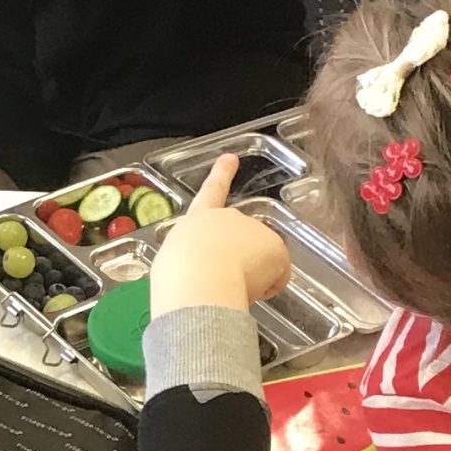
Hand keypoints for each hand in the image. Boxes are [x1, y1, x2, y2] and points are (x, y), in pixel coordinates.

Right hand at [149, 154, 291, 315]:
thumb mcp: (174, 261)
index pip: (212, 190)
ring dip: (250, 276)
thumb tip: (206, 274)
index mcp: (200, 218)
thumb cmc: (179, 275)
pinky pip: (277, 277)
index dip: (221, 173)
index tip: (230, 158)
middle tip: (222, 281)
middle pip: (240, 238)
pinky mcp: (277, 248)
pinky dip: (269, 288)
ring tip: (229, 288)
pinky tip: (251, 293)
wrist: (200, 280)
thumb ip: (192, 259)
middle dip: (238, 258)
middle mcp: (229, 218)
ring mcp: (255, 230)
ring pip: (259, 261)